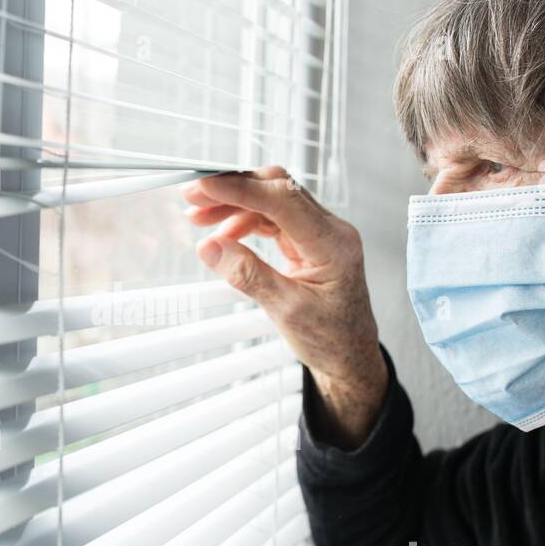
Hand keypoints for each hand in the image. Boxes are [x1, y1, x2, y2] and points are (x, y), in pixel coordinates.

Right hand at [184, 167, 388, 447]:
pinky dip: (245, 221)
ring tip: (200, 218)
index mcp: (333, 244)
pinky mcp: (308, 243)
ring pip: (272, 202)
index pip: (283, 200)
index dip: (240, 189)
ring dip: (235, 204)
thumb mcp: (287, 312)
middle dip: (233, 188)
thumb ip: (248, 275)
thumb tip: (211, 246)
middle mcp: (331, 231)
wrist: (350, 358)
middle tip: (194, 196)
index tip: (205, 187)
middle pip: (278, 190)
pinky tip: (224, 234)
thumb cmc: (332, 340)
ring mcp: (320, 234)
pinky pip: (274, 219)